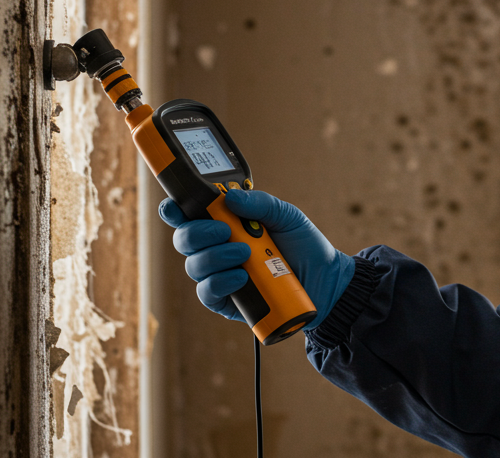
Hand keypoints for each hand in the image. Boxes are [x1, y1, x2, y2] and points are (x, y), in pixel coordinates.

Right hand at [158, 189, 354, 328]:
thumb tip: (229, 197)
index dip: (174, 209)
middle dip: (197, 232)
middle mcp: (217, 249)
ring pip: (194, 266)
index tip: (173, 206)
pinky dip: (221, 282)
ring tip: (245, 254)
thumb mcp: (287, 216)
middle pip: (184, 240)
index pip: (190, 215)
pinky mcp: (227, 302)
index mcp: (226, 223)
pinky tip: (241, 277)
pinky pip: (208, 293)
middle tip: (225, 230)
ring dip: (215, 257)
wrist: (326, 281)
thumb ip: (261, 203)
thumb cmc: (304, 246)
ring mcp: (220, 275)